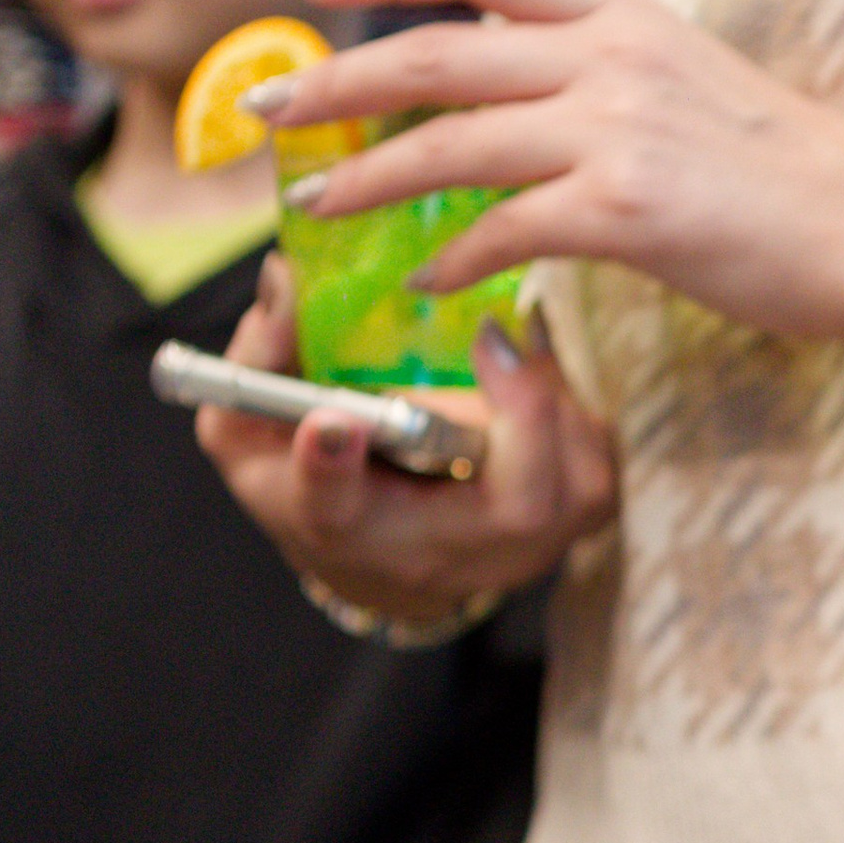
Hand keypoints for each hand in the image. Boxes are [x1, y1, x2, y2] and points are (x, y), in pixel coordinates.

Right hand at [195, 254, 617, 623]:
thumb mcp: (250, 429)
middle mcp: (436, 556)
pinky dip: (571, 409)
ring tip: (504, 346)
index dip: (330, 465)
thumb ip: (257, 360)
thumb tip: (286, 279)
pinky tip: (529, 374)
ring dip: (550, 401)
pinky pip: (593, 465)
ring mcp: (513, 554)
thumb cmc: (308, 481)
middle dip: (520, 413)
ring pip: (572, 485)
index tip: (332, 421)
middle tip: (490, 335)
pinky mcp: (563, 531)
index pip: (331, 505)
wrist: (381, 563)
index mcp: (338, 524)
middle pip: (512, 509)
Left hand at [256, 0, 843, 330]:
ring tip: (312, 206)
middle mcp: (611, 55)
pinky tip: (423, 281)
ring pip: (447, 142)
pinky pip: (501, 232)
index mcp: (622, 13)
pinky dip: (447, 259)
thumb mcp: (688, 80)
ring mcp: (618, 130)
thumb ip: (599, 70)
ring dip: (363, 178)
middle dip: (332, 79)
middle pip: (432, 49)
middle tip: (265, 105)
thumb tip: (511, 85)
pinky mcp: (629, 211)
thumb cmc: (791, 170)